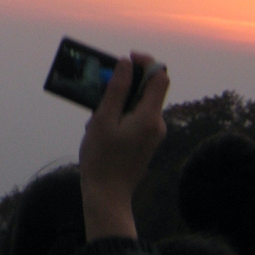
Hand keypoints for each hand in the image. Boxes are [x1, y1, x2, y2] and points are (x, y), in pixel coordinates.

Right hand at [79, 53, 168, 241]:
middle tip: (99, 91)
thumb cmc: (102, 159)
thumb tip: (126, 64)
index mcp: (150, 117)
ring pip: (138, 105)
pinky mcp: (146, 142)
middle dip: (123, 85)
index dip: (145, 62)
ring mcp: (153, 134)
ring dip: (117, 103)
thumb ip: (117, 90)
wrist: (108, 195)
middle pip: (147, 90)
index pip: (159, 77)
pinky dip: (118, 116)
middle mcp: (157, 124)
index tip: (126, 59)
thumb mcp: (103, 119)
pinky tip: (99, 130)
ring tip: (95, 120)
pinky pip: (135, 118)